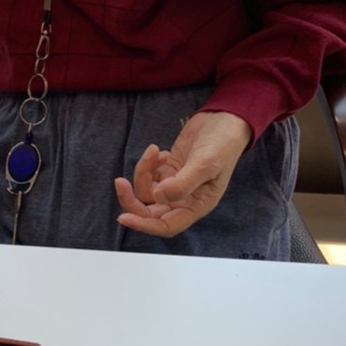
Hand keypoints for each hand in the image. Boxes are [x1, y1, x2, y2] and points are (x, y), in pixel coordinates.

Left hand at [114, 110, 252, 237]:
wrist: (224, 120)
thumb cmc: (222, 144)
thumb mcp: (205, 164)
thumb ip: (182, 184)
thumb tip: (158, 196)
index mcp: (197, 205)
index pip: (167, 225)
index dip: (144, 225)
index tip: (124, 217)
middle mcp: (184, 199)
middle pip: (150, 211)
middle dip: (133, 198)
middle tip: (121, 182)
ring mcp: (175, 185)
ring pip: (146, 191)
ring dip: (143, 172)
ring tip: (154, 152)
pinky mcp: (168, 171)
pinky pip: (149, 176)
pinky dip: (148, 164)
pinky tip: (159, 151)